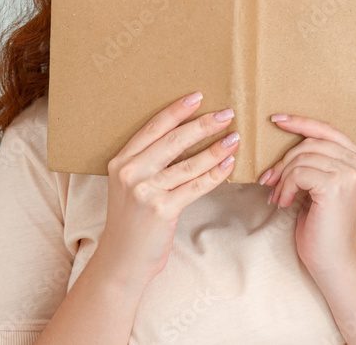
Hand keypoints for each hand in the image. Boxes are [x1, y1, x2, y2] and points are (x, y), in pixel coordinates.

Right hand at [95, 92, 239, 287]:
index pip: (153, 128)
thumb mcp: (129, 185)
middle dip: (203, 125)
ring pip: (188, 163)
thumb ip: (147, 162)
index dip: (177, 111)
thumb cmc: (131, 220)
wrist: (121, 260)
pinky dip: (215, 174)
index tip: (198, 97)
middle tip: (226, 114)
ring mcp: (145, 191)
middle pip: (173, 140)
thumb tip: (185, 137)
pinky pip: (195, 186)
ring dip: (215, 149)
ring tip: (234, 138)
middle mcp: (130, 173)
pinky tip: (229, 164)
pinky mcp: (162, 210)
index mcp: (121, 161)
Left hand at [260, 115, 355, 279]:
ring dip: (282, 177)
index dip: (301, 122)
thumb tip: (284, 134)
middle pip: (310, 143)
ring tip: (278, 195)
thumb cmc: (322, 223)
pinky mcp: (336, 186)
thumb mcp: (320, 184)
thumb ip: (315, 160)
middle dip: (284, 160)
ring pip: (301, 158)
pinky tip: (283, 202)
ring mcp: (350, 174)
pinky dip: (285, 187)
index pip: (327, 129)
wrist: (333, 258)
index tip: (277, 120)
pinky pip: (298, 173)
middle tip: (269, 180)